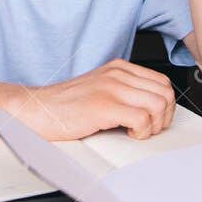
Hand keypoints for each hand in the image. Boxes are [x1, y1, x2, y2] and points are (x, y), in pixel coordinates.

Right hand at [0, 59, 176, 139]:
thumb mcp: (99, 89)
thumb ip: (124, 92)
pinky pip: (142, 119)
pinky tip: (127, 134)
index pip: (162, 82)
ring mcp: (110, 88)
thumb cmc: (64, 106)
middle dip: (163, 117)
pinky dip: (141, 132)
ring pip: (159, 105)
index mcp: (119, 68)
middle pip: (165, 93)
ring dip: (153, 126)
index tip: (154, 120)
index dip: (165, 106)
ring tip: (137, 132)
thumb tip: (153, 108)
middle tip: (148, 129)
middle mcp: (117, 74)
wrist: (35, 110)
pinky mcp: (103, 106)